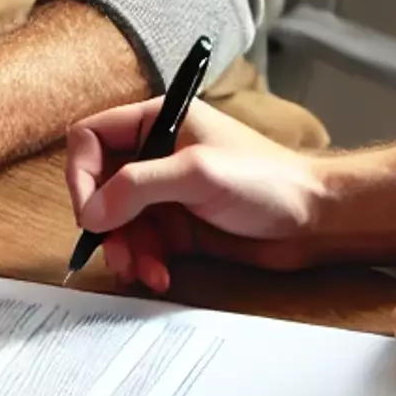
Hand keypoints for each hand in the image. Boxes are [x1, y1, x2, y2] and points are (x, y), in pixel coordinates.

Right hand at [65, 96, 328, 292]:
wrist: (315, 219)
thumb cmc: (268, 181)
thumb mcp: (198, 174)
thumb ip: (139, 186)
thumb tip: (91, 211)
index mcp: (159, 121)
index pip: (91, 137)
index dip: (80, 174)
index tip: (89, 213)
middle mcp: (157, 154)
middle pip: (99, 187)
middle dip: (104, 224)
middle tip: (115, 252)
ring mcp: (167, 192)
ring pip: (117, 222)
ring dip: (124, 250)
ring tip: (143, 271)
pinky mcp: (178, 226)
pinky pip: (142, 245)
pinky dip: (144, 262)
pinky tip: (161, 275)